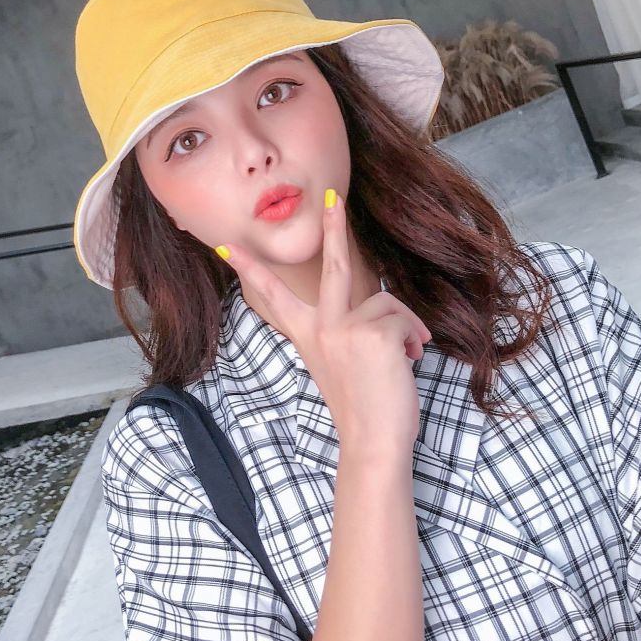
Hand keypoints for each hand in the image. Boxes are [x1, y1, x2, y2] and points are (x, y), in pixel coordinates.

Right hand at [213, 188, 429, 459]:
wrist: (372, 445)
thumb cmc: (361, 410)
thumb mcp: (344, 365)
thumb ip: (351, 331)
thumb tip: (389, 310)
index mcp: (307, 336)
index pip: (272, 296)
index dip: (250, 269)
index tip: (226, 247)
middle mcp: (321, 327)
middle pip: (331, 267)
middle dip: (333, 227)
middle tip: (333, 196)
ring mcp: (344, 327)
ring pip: (386, 303)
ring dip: (405, 328)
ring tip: (407, 356)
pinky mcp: (372, 330)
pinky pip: (404, 319)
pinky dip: (414, 338)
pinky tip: (410, 361)